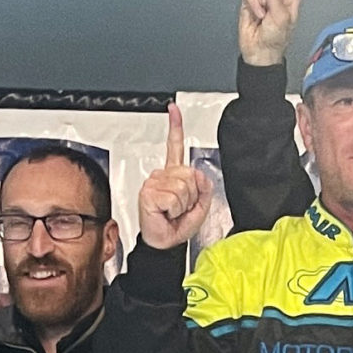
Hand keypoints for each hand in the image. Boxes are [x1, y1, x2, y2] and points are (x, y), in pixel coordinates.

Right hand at [139, 103, 212, 250]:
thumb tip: (198, 173)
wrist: (165, 243)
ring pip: (183, 186)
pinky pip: (174, 197)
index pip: (175, 146)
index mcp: (173, 175)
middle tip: (180, 207)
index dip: (175, 127)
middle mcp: (162, 175)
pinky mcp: (148, 192)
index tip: (173, 109)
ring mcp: (154, 182)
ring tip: (172, 211)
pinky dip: (175, 209)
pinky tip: (165, 212)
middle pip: (189, 174)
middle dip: (192, 194)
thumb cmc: (177, 226)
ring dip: (183, 203)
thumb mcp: (200, 206)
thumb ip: (204, 187)